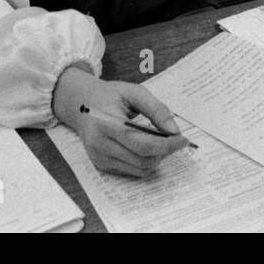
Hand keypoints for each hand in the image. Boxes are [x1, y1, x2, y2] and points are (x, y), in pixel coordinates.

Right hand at [52, 66, 189, 177]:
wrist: (80, 104)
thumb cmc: (109, 96)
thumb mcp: (134, 92)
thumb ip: (156, 109)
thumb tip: (174, 130)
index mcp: (106, 123)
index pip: (142, 144)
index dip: (167, 145)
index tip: (183, 139)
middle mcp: (100, 144)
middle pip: (142, 160)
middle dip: (166, 152)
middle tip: (177, 140)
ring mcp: (99, 158)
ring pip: (139, 169)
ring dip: (157, 159)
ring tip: (163, 143)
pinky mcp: (101, 165)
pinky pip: (131, 170)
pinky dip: (145, 162)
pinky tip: (148, 147)